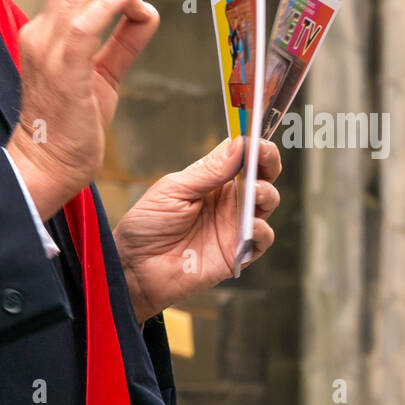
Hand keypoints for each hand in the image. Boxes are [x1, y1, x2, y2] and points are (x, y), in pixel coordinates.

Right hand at [6, 0, 159, 220]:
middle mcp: (41, 36)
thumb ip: (123, 43)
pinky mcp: (62, 71)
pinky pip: (84, 26)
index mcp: (45, 36)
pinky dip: (107, 4)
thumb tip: (144, 12)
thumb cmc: (69, 126)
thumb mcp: (102, 76)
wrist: (45, 167)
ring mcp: (48, 51)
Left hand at [113, 136, 281, 322]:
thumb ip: (208, 171)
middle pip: (261, 174)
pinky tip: (250, 225)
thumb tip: (239, 144)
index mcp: (211, 180)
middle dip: (269, 161)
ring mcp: (234, 225)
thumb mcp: (174, 190)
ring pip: (267, 202)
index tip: (254, 136)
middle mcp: (227, 199)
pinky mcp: (236, 253)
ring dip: (266, 192)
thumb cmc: (148, 225)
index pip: (240, 154)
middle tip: (264, 156)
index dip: (251, 142)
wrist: (135, 267)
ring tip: (253, 191)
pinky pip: (262, 239)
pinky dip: (261, 230)